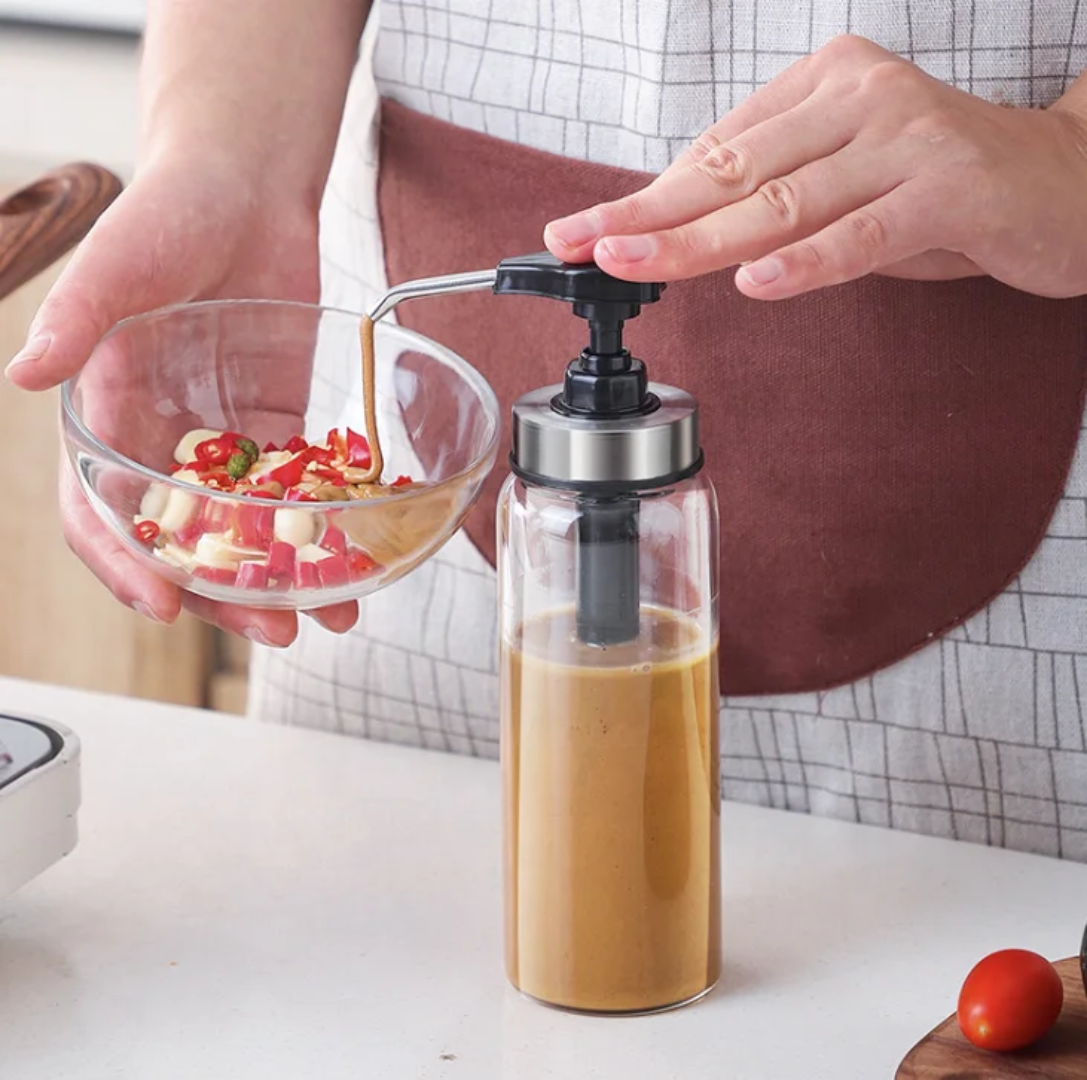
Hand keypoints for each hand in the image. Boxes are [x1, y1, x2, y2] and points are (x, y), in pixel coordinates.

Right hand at [5, 156, 357, 645]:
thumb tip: (27, 374)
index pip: (102, 511)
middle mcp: (163, 442)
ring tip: (330, 611)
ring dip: (282, 576)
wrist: (245, 187)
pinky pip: (294, 492)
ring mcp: (223, 441)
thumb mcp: (117, 261)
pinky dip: (320, 529)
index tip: (168, 604)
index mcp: (109, 417)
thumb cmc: (168, 214)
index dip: (127, 564)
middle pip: (185, 543)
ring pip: (245, 531)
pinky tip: (356, 556)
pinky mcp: (277, 428)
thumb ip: (79, 318)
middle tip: (275, 627)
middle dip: (225, 594)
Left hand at [544, 35, 1086, 300]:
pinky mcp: (950, 185)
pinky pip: (862, 230)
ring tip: (636, 266)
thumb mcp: (843, 186)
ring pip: (783, 200)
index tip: (581, 234)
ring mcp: (906, 135)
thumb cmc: (941, 191)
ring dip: (700, 241)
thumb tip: (677, 235)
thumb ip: (773, 201)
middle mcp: (860, 96)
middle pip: (733, 171)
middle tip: (583, 248)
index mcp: (824, 84)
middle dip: (648, 218)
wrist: (1066, 185)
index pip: (716, 152)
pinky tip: (755, 280)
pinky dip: (808, 261)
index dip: (644, 199)